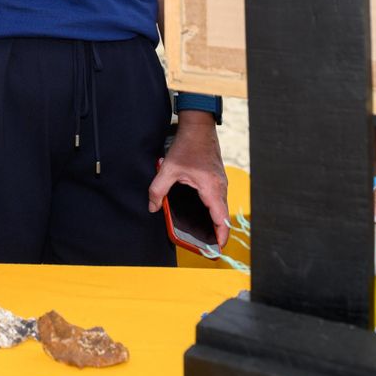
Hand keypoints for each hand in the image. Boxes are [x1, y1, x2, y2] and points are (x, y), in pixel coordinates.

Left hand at [148, 112, 230, 243]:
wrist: (198, 126)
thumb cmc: (187, 145)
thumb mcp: (168, 169)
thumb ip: (158, 190)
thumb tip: (152, 207)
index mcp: (211, 187)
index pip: (221, 219)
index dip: (221, 236)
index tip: (217, 249)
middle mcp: (220, 186)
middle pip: (223, 216)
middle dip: (218, 233)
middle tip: (209, 248)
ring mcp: (222, 182)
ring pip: (222, 208)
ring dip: (217, 222)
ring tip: (208, 236)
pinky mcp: (218, 178)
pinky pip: (219, 199)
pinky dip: (216, 211)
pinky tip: (206, 215)